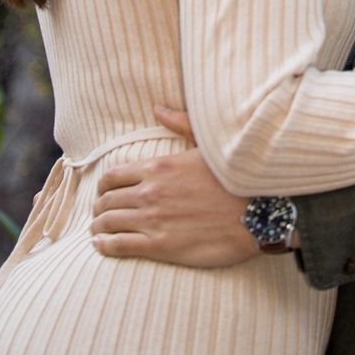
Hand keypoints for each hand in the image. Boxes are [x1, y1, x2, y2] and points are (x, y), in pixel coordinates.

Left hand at [91, 106, 256, 268]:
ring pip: (108, 223)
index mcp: (159, 167)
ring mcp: (153, 219)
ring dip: (98, 226)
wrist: (257, 213)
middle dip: (99, 207)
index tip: (105, 191)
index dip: (104, 185)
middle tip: (100, 212)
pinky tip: (101, 245)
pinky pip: (118, 246)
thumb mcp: (207, 145)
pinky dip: (104, 246)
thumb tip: (158, 108)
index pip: (114, 176)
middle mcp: (150, 192)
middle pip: (107, 200)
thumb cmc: (234, 178)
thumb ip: (180, 124)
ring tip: (98, 230)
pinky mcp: (159, 245)